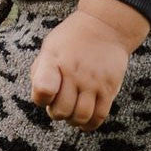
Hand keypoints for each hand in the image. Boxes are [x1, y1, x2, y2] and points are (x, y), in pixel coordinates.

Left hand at [30, 0, 150, 131]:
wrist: (107, 25)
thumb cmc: (71, 41)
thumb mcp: (49, 48)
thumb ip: (40, 73)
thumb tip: (42, 98)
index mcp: (54, 61)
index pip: (43, 90)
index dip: (42, 99)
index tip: (46, 95)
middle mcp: (74, 73)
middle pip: (61, 111)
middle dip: (57, 112)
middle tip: (60, 104)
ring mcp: (93, 81)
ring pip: (81, 117)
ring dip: (73, 120)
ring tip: (73, 112)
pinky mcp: (110, 88)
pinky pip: (99, 116)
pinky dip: (89, 124)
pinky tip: (84, 121)